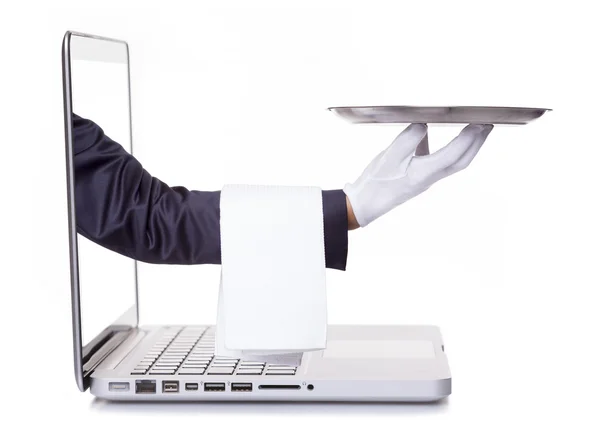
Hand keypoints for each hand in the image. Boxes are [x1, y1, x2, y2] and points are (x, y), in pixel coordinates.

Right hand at [344, 123, 492, 226]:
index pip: (453, 155)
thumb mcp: (389, 157)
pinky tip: (426, 132)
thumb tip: (424, 124)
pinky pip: (431, 159)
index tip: (479, 123)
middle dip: (477, 143)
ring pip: (451, 162)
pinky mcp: (414, 177)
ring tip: (471, 129)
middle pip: (460, 161)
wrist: (362, 206)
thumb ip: (408, 139)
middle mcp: (428, 178)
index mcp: (423, 174)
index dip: (468, 139)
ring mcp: (422, 179)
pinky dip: (436, 145)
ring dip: (464, 146)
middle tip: (488, 126)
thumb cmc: (374, 184)